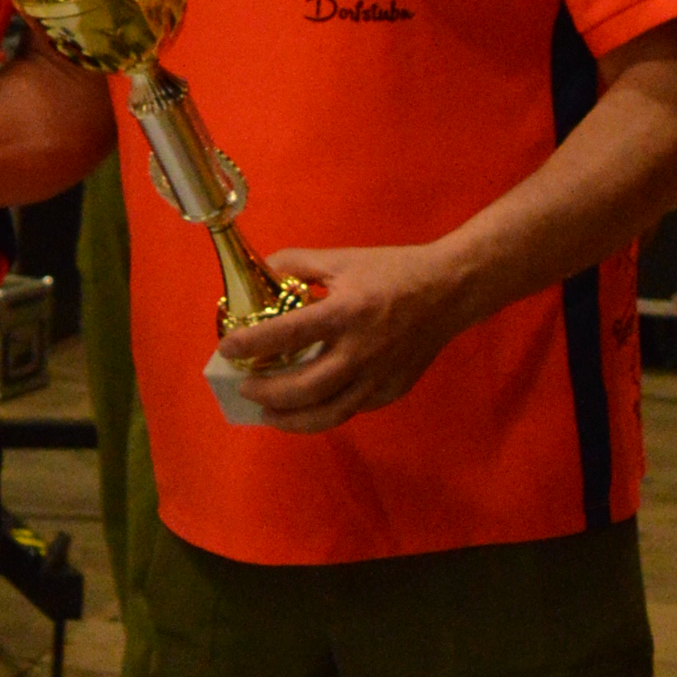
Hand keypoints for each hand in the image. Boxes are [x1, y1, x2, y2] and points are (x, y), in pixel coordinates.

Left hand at [213, 244, 468, 431]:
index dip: (252, 345)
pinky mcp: (392, 391)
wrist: (449, 291)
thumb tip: (263, 273)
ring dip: (291, 418)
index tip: (228, 350)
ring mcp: (378, 377)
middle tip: (246, 388)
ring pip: (327, 414)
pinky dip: (324, 412)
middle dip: (267, 393)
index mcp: (346, 312)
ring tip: (269, 414)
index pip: (287, 334)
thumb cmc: (392, 271)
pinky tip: (308, 407)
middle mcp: (360, 351)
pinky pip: (351, 409)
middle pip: (303, 389)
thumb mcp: (342, 258)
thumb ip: (298, 265)